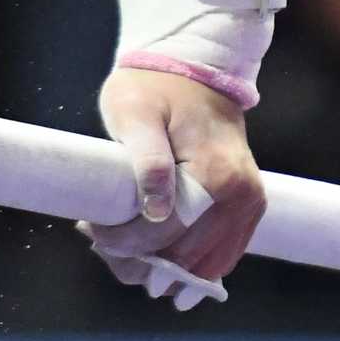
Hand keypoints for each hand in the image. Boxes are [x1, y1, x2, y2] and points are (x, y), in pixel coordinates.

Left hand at [88, 66, 264, 290]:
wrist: (195, 72)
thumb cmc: (156, 88)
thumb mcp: (137, 113)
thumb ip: (148, 160)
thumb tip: (157, 211)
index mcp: (218, 174)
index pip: (169, 233)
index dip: (124, 241)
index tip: (91, 227)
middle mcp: (242, 196)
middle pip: (184, 259)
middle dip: (136, 258)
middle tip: (98, 237)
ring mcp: (249, 206)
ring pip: (200, 268)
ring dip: (158, 266)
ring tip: (122, 241)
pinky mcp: (247, 210)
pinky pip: (216, 258)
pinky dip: (182, 263)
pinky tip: (150, 245)